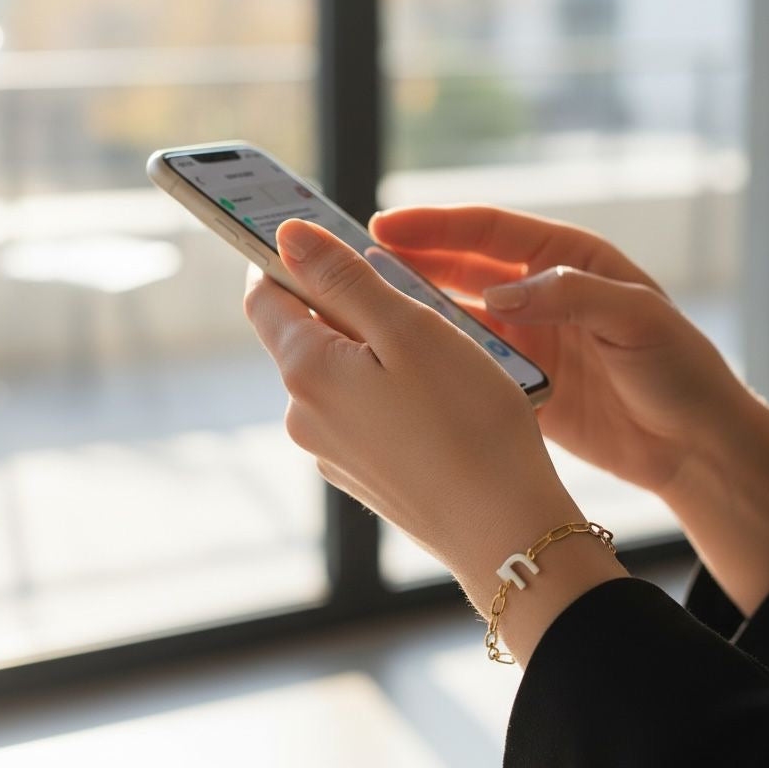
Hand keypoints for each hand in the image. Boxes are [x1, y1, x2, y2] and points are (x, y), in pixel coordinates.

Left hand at [243, 217, 616, 627]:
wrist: (503, 530)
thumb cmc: (468, 421)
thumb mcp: (410, 329)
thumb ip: (344, 279)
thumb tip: (287, 237)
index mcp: (306, 370)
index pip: (265, 296)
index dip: (289, 261)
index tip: (330, 245)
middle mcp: (304, 416)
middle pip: (309, 336)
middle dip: (353, 310)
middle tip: (420, 308)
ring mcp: (332, 454)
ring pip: (344, 377)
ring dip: (380, 356)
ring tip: (446, 365)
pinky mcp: (364, 478)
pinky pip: (366, 416)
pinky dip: (394, 397)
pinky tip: (443, 410)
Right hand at [370, 205, 768, 615]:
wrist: (696, 446)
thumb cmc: (681, 370)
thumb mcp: (637, 320)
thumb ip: (570, 296)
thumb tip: (497, 291)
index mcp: (569, 261)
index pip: (490, 231)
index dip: (436, 227)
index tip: (384, 227)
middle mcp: (541, 294)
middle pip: (462, 268)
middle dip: (410, 262)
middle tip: (353, 264)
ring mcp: (529, 341)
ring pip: (457, 318)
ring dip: (414, 312)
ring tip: (363, 312)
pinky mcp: (522, 385)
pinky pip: (470, 366)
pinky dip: (438, 362)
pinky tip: (401, 365)